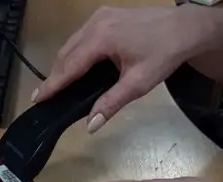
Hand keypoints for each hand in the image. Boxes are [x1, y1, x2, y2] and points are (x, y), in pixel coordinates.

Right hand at [33, 5, 216, 132]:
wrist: (185, 28)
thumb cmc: (164, 54)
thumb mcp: (138, 84)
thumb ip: (111, 103)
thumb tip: (90, 125)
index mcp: (102, 38)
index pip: (70, 66)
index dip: (52, 84)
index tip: (37, 98)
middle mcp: (96, 23)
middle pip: (66, 53)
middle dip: (54, 75)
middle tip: (43, 96)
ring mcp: (100, 16)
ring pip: (72, 43)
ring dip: (63, 64)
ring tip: (56, 85)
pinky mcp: (106, 15)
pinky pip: (82, 36)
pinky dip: (74, 52)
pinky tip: (75, 66)